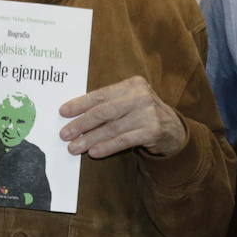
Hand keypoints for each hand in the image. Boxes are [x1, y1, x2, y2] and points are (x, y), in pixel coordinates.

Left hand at [58, 75, 186, 157]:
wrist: (174, 130)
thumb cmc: (142, 115)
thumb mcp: (128, 102)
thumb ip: (108, 104)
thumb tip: (75, 117)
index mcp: (132, 84)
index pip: (100, 94)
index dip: (79, 104)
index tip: (63, 112)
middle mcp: (141, 96)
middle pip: (104, 111)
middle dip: (81, 124)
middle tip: (64, 134)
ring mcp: (148, 113)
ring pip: (112, 128)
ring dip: (90, 139)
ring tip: (74, 148)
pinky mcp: (153, 131)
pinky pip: (123, 141)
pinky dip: (107, 147)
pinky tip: (94, 152)